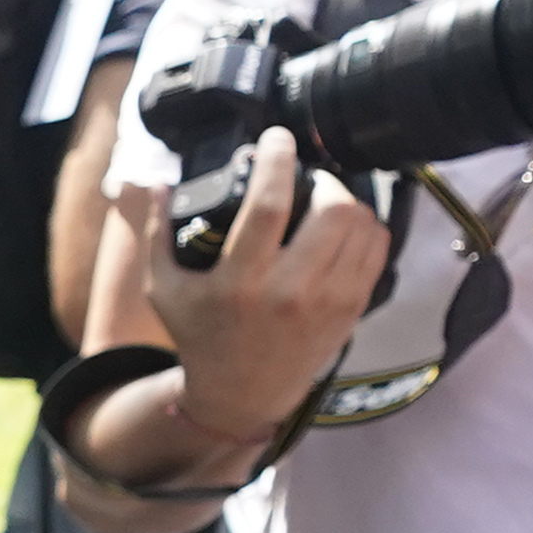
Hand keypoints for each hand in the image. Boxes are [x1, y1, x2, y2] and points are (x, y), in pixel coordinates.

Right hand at [142, 130, 382, 452]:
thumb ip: (156, 234)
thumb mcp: (165, 289)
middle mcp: (290, 292)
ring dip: (346, 200)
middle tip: (308, 177)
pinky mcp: (351, 310)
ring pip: (362, 226)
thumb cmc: (202, 337)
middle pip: (333, 211)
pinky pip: (377, 249)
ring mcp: (327, 303)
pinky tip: (345, 224)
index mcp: (240, 283)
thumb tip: (159, 183)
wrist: (242, 394)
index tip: (276, 138)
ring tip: (325, 199)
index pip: (270, 204)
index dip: (277, 160)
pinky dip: (366, 226)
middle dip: (324, 179)